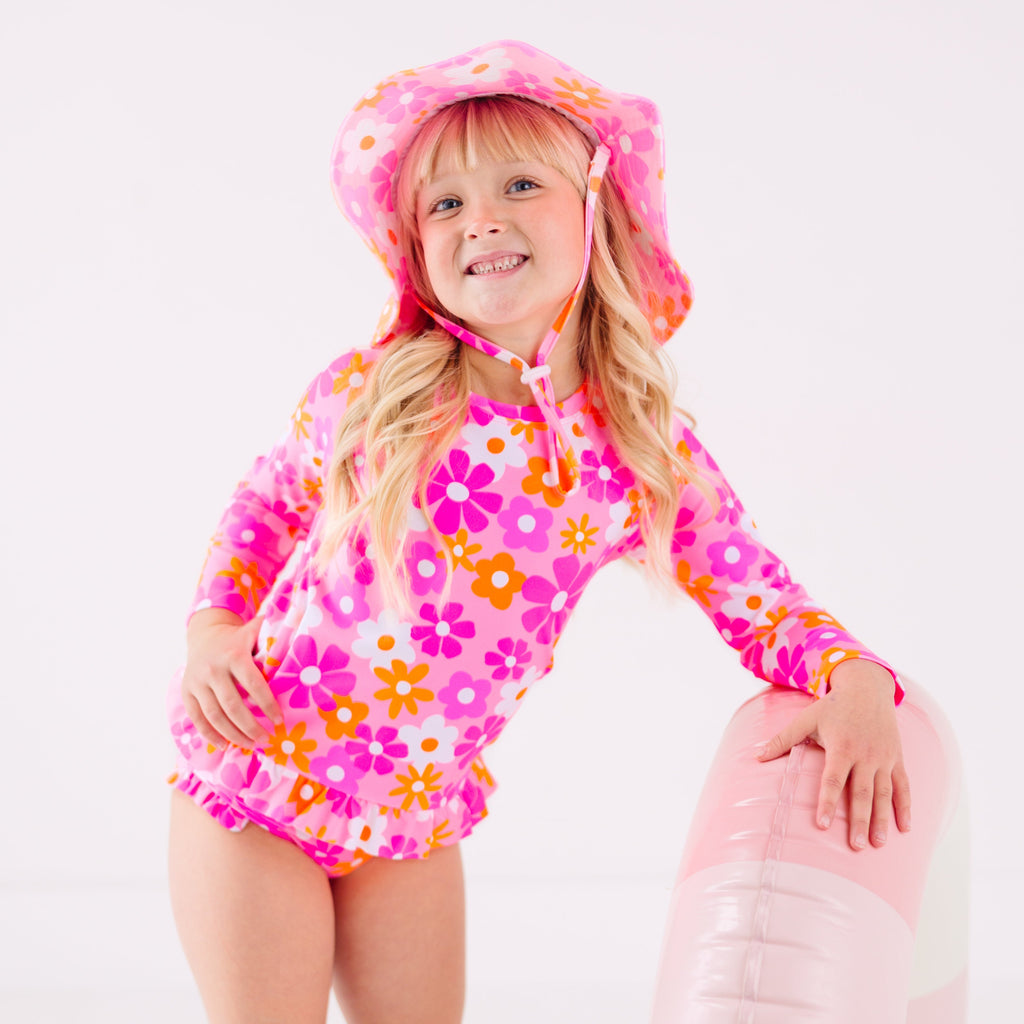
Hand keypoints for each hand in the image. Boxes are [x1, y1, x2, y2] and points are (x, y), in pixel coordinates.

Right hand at [180, 609, 282, 749]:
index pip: (254, 684)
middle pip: (233, 706)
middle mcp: (213, 669)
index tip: (280, 720)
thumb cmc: (237, 639)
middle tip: (267, 740)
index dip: (267, 705)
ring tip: (251, 745)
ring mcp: (197, 682)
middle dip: (251, 727)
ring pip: (215, 716)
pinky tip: (225, 745)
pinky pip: (197, 718)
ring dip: (233, 735)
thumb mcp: (254, 631)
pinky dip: (211, 735)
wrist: (203, 635)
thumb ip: (274, 632)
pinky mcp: (187, 692)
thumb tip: (302, 619)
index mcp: (234, 655)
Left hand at [755, 660, 911, 850]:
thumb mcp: (806, 718)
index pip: (833, 780)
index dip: (826, 802)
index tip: (821, 826)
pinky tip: (904, 828)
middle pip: (861, 793)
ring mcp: (883, 758)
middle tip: (856, 847)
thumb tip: (757, 756)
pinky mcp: (897, 758)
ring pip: (884, 793)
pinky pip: (903, 785)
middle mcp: (865, 755)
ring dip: (882, 819)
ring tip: (878, 843)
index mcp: (841, 747)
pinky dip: (905, 806)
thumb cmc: (833, 706)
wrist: (868, 688)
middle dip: (858, 821)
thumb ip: (783, 739)